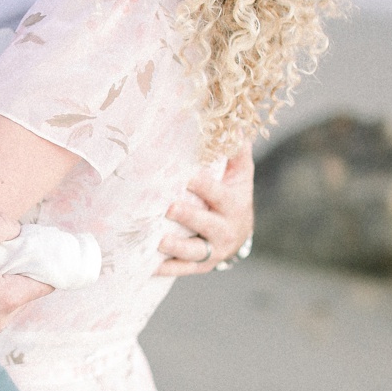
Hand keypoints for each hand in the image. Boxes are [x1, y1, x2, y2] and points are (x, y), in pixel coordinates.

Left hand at [156, 143, 253, 276]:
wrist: (241, 234)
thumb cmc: (234, 195)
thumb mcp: (240, 174)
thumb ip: (235, 151)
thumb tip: (234, 122)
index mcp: (232, 203)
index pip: (218, 193)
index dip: (204, 186)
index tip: (188, 177)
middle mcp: (224, 228)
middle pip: (207, 223)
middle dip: (189, 216)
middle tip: (169, 208)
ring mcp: (214, 249)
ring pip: (196, 250)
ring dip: (177, 247)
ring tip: (159, 241)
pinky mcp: (203, 265)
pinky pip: (185, 268)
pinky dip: (169, 268)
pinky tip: (150, 266)